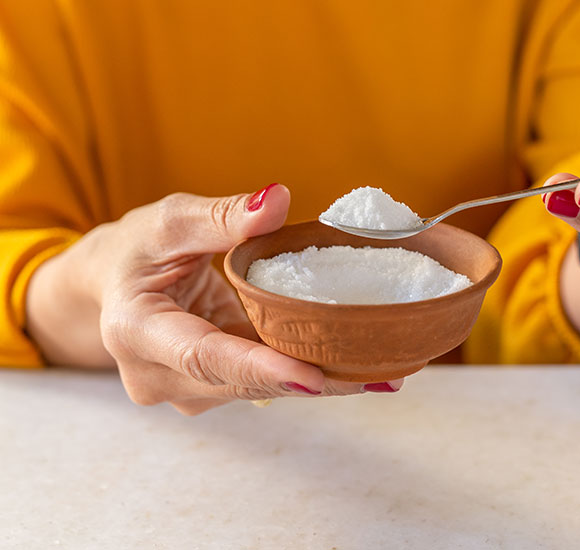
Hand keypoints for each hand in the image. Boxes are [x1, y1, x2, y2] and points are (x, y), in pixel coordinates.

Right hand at [27, 184, 401, 413]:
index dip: (259, 367)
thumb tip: (276, 200)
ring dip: (317, 380)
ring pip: (258, 388)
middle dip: (312, 381)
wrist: (113, 286)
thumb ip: (221, 215)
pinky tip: (355, 367)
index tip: (313, 379)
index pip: (203, 356)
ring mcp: (183, 388)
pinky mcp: (210, 387)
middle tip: (381, 374)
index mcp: (135, 330)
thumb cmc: (136, 249)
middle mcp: (157, 375)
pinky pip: (262, 382)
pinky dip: (304, 372)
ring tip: (382, 371)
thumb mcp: (169, 221)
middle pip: (242, 381)